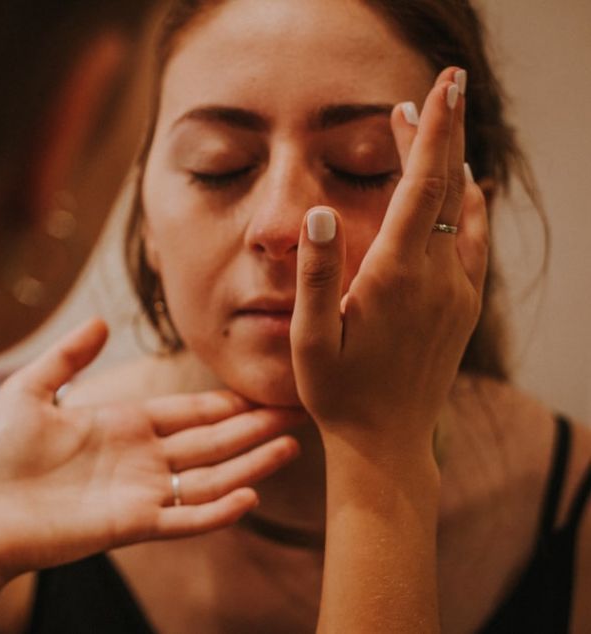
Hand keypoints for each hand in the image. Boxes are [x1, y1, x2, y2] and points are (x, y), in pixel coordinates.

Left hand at [0, 317, 298, 617]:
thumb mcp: (31, 392)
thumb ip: (68, 358)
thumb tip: (98, 320)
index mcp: (120, 425)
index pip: (186, 412)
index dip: (224, 404)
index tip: (260, 391)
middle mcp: (138, 459)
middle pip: (210, 442)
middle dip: (252, 429)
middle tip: (296, 413)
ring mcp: (138, 492)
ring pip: (208, 478)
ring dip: (249, 464)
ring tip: (290, 446)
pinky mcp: (129, 524)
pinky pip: (183, 519)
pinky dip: (217, 510)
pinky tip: (250, 494)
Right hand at [292, 68, 480, 632]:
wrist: (386, 442)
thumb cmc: (337, 391)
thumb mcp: (308, 336)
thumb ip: (315, 271)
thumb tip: (320, 209)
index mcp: (396, 277)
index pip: (421, 186)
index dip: (431, 131)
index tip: (441, 87)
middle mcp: (437, 277)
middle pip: (446, 186)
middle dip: (442, 132)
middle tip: (434, 89)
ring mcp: (457, 292)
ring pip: (462, 210)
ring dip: (449, 165)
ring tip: (430, 129)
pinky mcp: (463, 306)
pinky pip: (474, 240)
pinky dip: (468, 204)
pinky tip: (465, 190)